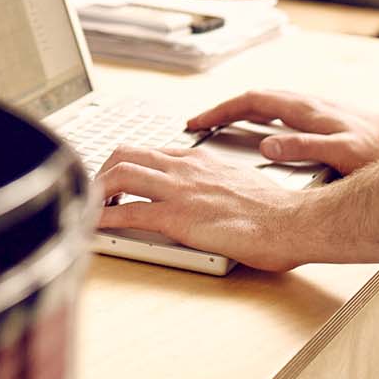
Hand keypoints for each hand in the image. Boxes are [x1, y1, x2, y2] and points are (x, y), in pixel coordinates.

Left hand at [95, 146, 307, 270]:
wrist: (290, 221)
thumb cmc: (275, 210)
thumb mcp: (240, 182)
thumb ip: (217, 182)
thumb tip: (210, 194)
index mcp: (200, 160)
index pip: (151, 152)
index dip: (127, 164)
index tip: (118, 178)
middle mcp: (184, 169)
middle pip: (126, 155)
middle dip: (103, 170)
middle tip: (96, 191)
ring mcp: (178, 191)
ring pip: (120, 175)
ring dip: (97, 191)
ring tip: (87, 206)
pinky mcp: (177, 218)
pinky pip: (128, 214)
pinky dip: (104, 219)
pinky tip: (93, 227)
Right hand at [188, 90, 378, 174]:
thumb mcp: (341, 153)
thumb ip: (303, 148)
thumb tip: (267, 146)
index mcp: (305, 110)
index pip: (251, 102)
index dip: (220, 111)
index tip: (196, 122)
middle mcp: (307, 104)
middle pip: (254, 99)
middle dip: (222, 110)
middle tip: (198, 124)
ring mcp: (315, 108)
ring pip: (267, 103)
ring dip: (239, 111)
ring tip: (220, 126)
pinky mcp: (323, 117)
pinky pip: (279, 112)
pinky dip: (259, 117)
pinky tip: (260, 132)